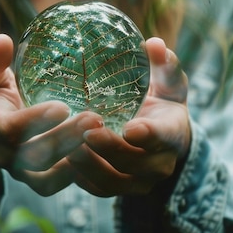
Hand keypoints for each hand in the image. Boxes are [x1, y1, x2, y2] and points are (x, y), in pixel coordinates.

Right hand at [0, 34, 103, 195]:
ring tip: (103, 134)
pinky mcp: (35, 179)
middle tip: (96, 118)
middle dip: (66, 139)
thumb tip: (1, 41)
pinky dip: (78, 173)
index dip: (35, 121)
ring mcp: (18, 171)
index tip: (62, 106)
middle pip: (34, 156)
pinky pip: (55, 184)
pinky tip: (101, 151)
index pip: (9, 130)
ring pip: (47, 175)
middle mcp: (2, 154)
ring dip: (77, 157)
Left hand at [66, 37, 190, 196]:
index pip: (164, 136)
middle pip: (134, 163)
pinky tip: (60, 158)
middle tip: (85, 132)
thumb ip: (164, 64)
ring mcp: (138, 182)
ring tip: (66, 145)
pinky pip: (97, 188)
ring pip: (113, 181)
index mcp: (172, 134)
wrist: (160, 136)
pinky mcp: (117, 189)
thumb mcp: (168, 81)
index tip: (130, 127)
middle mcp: (159, 164)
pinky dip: (79, 177)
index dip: (149, 134)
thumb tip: (154, 43)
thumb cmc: (161, 99)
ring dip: (88, 166)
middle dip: (110, 150)